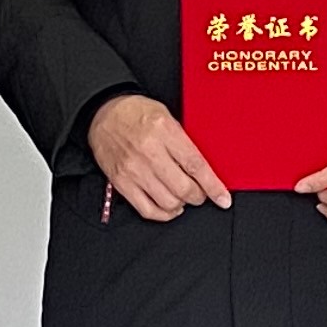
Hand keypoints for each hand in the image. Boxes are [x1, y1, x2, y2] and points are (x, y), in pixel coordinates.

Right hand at [89, 92, 229, 221]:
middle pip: (183, 188)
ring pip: (168, 202)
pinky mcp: (121, 182)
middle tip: (200, 193)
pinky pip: (147, 209)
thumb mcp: (167, 116)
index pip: (195, 165)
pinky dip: (163, 214)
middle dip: (198, 196)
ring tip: (183, 197)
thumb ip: (184, 141)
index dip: (213, 186)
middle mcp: (149, 152)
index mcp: (164, 131)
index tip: (223, 198)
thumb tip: (204, 168)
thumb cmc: (136, 112)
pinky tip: (169, 207)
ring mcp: (134, 170)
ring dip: (181, 204)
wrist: (103, 113)